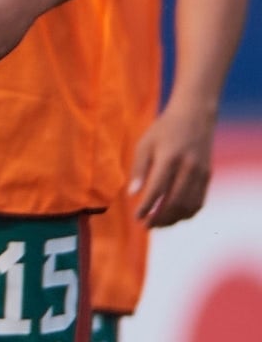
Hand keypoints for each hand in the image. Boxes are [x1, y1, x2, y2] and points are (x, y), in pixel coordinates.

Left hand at [132, 106, 218, 227]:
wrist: (195, 116)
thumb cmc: (164, 130)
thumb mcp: (145, 144)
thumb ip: (139, 169)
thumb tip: (132, 194)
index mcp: (169, 158)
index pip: (157, 190)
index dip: (147, 207)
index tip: (137, 217)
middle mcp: (188, 167)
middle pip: (176, 202)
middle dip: (161, 218)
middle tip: (147, 226)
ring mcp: (201, 172)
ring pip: (190, 205)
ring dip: (174, 219)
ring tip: (159, 224)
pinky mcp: (208, 175)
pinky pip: (200, 201)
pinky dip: (188, 213)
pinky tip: (175, 216)